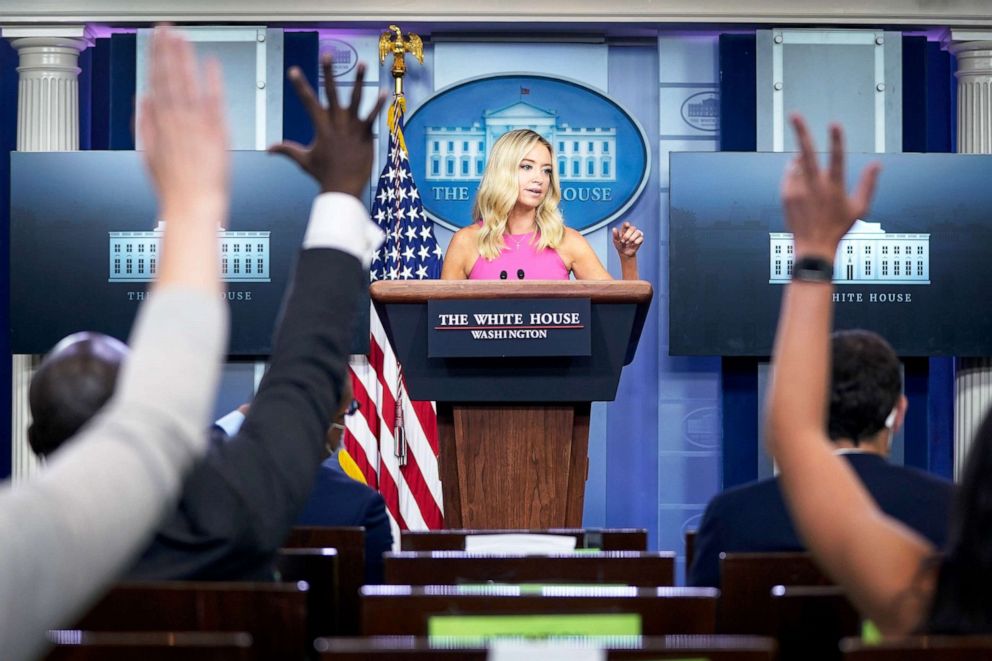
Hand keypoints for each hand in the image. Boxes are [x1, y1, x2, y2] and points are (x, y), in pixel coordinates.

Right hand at [139, 25, 228, 225]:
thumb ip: (145, 124)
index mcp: (160, 123)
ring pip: (188, 82)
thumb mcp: (148, 154)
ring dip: (185, 58)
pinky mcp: (216, 130)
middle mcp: (177, 119)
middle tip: (166, 28)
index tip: (155, 40)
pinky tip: (212, 62)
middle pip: (170, 76)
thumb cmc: (173, 186)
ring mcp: (197, 123)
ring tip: (182, 37)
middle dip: (167, 50)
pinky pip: (214, 99)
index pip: (156, 81)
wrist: (193, 203)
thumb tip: (143, 100)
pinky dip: (213, 80)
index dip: (155, 57)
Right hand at [268, 56, 387, 196]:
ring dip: (358, 80)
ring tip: (362, 63)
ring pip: (356, 99)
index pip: (308, 102)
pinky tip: (385, 92)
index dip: (300, 85)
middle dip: (328, 73)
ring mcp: (352, 128)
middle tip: (327, 54)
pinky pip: (373, 116)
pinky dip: (379, 104)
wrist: (343, 188)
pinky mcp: (366, 134)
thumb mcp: (303, 160)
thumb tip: (268, 149)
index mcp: (321, 127)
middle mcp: (336, 123)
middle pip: (332, 93)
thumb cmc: (323, 174)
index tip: (293, 70)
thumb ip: (287, 150)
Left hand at [612, 221, 643, 258]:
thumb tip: (614, 228)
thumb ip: (615, 235)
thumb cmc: (620, 245)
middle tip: (623, 241)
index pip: (626, 224)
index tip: (627, 226)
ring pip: (637, 232)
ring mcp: (636, 234)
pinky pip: (641, 238)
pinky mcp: (640, 239)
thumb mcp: (616, 241)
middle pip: (632, 228)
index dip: (627, 225)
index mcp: (625, 229)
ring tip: (628, 243)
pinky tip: (633, 244)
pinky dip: (636, 242)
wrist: (625, 253)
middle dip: (627, 235)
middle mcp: (631, 230)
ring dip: (632, 238)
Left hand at [781, 115, 880, 258]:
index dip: (837, 140)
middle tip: (795, 115)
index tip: (835, 124)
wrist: (813, 248)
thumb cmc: (838, 228)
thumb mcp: (860, 208)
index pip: (837, 158)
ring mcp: (798, 191)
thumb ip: (868, 184)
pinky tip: (802, 180)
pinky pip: (789, 176)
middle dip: (801, 132)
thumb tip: (876, 165)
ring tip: (809, 170)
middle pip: (807, 153)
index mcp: (834, 187)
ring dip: (802, 159)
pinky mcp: (786, 196)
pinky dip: (795, 173)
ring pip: (797, 164)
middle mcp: (814, 187)